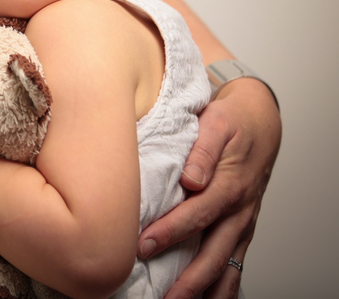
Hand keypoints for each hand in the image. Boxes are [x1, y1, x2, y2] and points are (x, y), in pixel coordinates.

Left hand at [138, 78, 280, 298]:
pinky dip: (221, 284)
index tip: (143, 245)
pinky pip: (233, 262)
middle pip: (214, 252)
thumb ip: (203, 149)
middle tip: (164, 296)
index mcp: (229, 185)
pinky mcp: (241, 228)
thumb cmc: (233, 121)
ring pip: (226, 264)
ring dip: (205, 289)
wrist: (260, 121)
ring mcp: (242, 222)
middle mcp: (239, 210)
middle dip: (189, 278)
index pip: (197, 214)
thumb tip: (191, 177)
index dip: (170, 232)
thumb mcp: (218, 123)